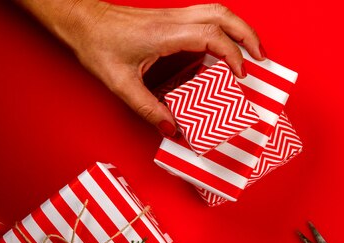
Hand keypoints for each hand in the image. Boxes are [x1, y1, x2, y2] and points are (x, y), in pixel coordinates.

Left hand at [15, 0, 264, 136]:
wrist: (82, 20)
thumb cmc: (97, 45)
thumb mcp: (120, 84)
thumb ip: (148, 109)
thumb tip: (172, 129)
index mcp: (165, 33)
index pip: (212, 36)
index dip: (232, 55)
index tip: (240, 76)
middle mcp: (174, 19)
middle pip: (224, 15)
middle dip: (248, 35)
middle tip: (261, 59)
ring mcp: (173, 15)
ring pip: (217, 10)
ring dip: (239, 28)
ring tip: (251, 52)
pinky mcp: (170, 18)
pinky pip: (206, 17)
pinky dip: (224, 29)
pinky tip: (224, 47)